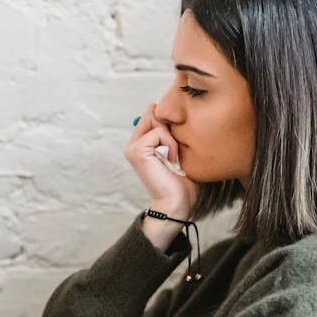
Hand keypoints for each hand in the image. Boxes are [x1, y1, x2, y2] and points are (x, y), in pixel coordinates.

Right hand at [124, 102, 200, 217]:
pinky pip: (159, 132)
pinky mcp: (137, 151)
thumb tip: (176, 114)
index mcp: (141, 144)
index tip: (179, 142)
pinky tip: (172, 160)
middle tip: (176, 151)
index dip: (169, 121)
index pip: (153, 114)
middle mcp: (134, 144)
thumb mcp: (180, 151)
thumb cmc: (183, 183)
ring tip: (175, 157)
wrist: (176, 204)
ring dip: (172, 137)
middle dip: (170, 126)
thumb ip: (174, 133)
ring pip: (156, 119)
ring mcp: (133, 147)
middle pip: (152, 112)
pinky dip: (171, 144)